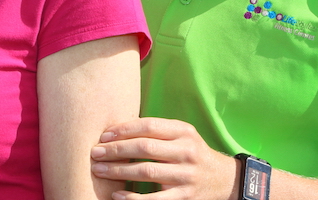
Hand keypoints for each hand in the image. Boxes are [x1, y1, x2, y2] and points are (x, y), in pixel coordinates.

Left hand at [90, 117, 237, 199]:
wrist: (222, 178)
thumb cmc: (191, 152)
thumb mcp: (181, 135)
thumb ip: (156, 131)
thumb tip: (116, 130)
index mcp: (184, 132)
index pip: (149, 126)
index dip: (123, 129)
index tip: (103, 135)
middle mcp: (187, 151)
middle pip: (145, 148)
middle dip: (116, 150)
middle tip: (95, 153)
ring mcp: (186, 176)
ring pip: (147, 172)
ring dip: (119, 171)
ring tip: (100, 170)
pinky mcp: (184, 197)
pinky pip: (155, 199)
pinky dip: (133, 198)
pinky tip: (117, 194)